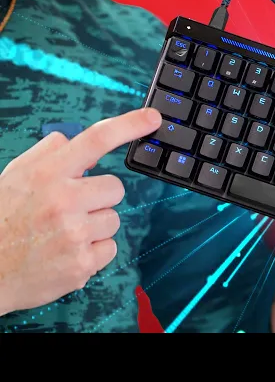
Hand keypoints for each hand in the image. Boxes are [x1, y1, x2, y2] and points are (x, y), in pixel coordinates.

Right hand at [0, 107, 161, 315]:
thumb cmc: (2, 219)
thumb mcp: (17, 176)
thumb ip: (49, 155)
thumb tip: (79, 144)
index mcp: (47, 173)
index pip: (95, 140)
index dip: (129, 125)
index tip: (153, 117)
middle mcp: (63, 200)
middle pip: (115, 188)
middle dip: (99, 198)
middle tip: (71, 209)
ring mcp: (75, 233)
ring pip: (113, 220)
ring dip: (95, 227)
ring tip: (63, 234)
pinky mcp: (82, 263)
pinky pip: (110, 248)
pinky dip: (93, 252)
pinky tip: (67, 253)